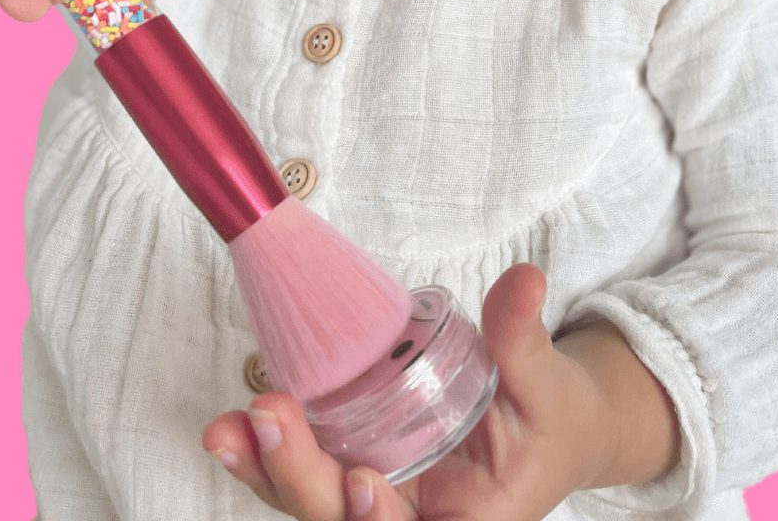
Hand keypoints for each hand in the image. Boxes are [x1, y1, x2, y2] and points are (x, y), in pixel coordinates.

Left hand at [202, 264, 679, 520]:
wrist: (546, 424)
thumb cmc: (551, 417)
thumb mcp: (547, 383)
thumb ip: (522, 338)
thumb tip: (524, 279)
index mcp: (469, 519)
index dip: (380, 519)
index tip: (361, 484)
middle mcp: (414, 514)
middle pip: (341, 519)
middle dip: (300, 478)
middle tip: (267, 420)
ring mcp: (378, 491)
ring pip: (311, 500)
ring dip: (266, 468)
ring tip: (227, 429)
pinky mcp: (357, 459)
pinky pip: (307, 465)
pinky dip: (268, 449)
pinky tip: (234, 423)